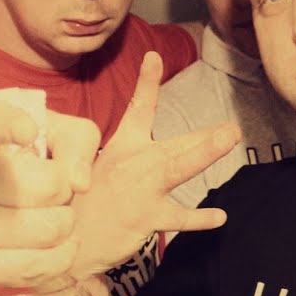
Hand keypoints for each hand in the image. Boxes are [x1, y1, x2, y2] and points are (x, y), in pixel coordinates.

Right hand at [0, 95, 100, 291]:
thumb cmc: (0, 164)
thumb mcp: (38, 132)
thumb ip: (74, 139)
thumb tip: (81, 182)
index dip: (6, 126)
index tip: (29, 132)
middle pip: (43, 186)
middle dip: (63, 189)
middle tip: (50, 189)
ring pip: (46, 230)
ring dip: (63, 223)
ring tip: (47, 215)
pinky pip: (34, 268)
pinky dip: (60, 256)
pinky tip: (52, 243)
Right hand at [70, 51, 240, 278]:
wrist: (63, 237)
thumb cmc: (86, 201)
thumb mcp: (101, 166)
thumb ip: (134, 155)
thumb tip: (167, 150)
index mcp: (121, 147)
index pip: (137, 109)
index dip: (146, 82)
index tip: (153, 57)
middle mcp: (132, 164)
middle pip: (174, 145)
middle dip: (204, 136)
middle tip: (232, 129)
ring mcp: (139, 190)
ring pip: (176, 169)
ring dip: (204, 154)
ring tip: (229, 140)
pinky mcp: (143, 218)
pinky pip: (177, 218)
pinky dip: (199, 218)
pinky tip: (220, 217)